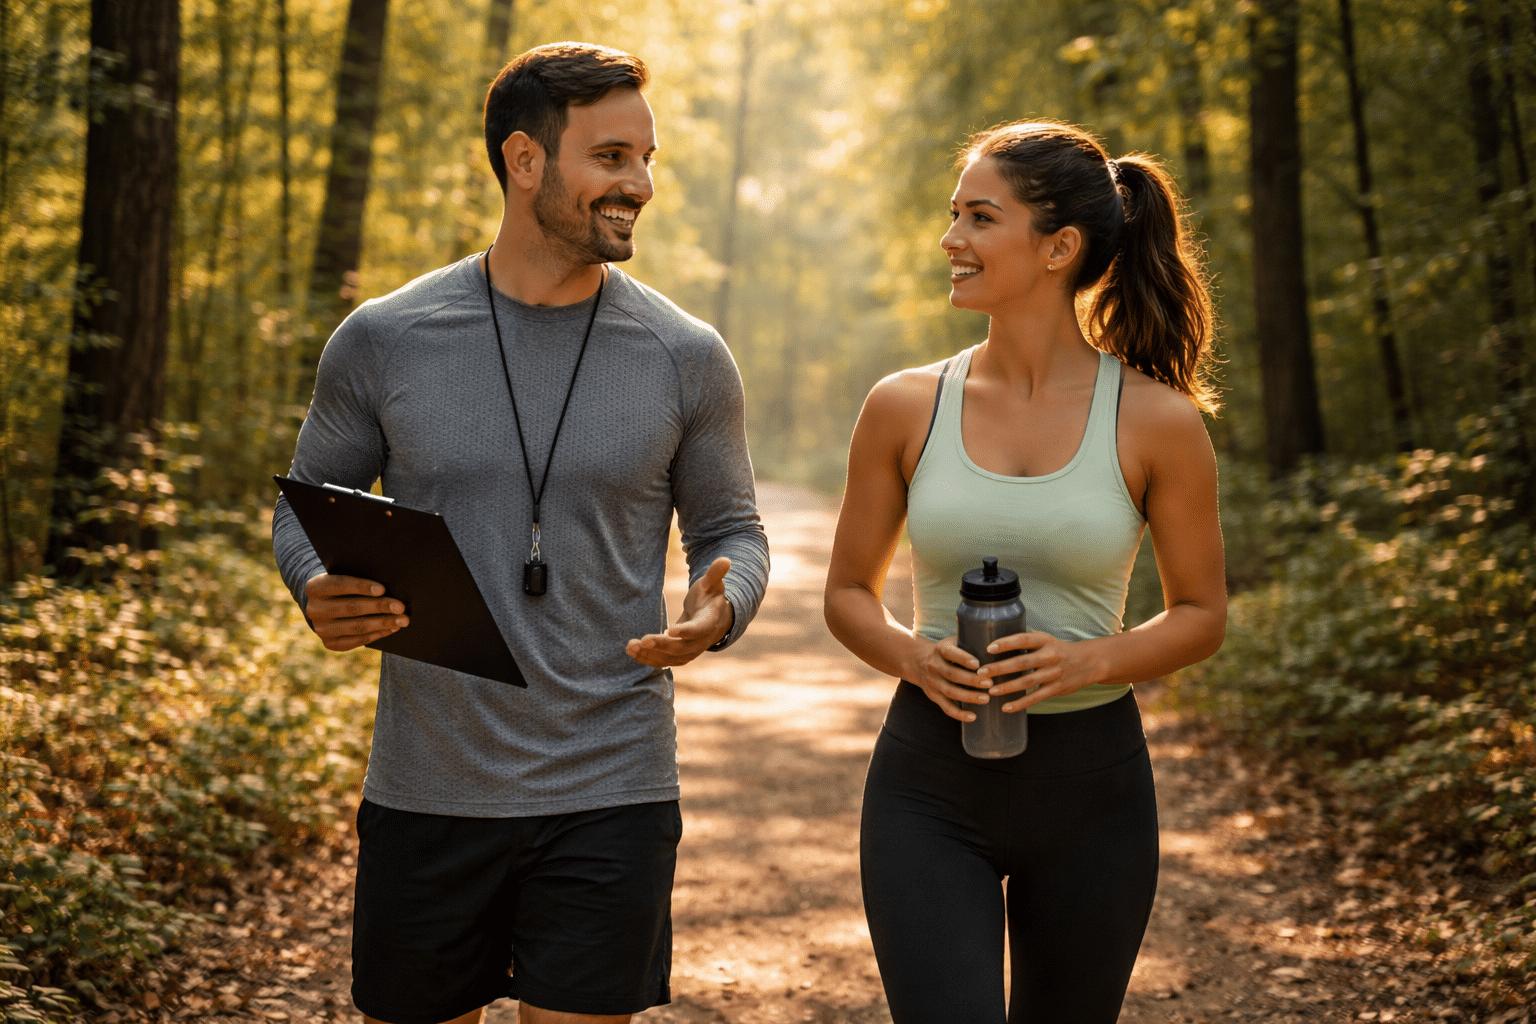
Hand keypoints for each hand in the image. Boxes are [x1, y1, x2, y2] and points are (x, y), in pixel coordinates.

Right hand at [304, 573, 407, 651]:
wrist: (324, 605)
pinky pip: (357, 640)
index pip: (340, 585)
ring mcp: (321, 629)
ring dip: (383, 623)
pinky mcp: (330, 643)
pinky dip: (377, 634)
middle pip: (351, 608)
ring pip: (357, 626)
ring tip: (402, 620)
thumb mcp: (344, 577)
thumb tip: (386, 588)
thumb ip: (358, 579)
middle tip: (401, 607)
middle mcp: (314, 609)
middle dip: (379, 607)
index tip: (382, 589)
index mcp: (315, 587)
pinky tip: (391, 628)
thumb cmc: (343, 587)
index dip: (362, 586)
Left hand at [626, 557, 733, 667]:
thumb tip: (725, 560)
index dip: (685, 631)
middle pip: (680, 648)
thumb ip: (715, 574)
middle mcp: (700, 642)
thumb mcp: (712, 584)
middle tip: (642, 640)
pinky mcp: (679, 657)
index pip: (697, 630)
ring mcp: (690, 652)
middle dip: (661, 645)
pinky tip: (632, 652)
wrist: (714, 619)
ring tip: (631, 646)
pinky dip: (647, 659)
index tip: (670, 630)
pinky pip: (663, 662)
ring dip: (650, 655)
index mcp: (708, 623)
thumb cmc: (709, 598)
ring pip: (670, 658)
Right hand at [906, 635, 992, 722]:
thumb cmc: (946, 651)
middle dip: (971, 680)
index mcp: (941, 649)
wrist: (918, 661)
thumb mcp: (952, 642)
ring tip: (986, 699)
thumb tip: (998, 642)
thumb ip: (969, 642)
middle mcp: (934, 666)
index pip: (951, 653)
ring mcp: (933, 683)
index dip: (963, 659)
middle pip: (952, 674)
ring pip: (950, 692)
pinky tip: (973, 717)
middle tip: (990, 683)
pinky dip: (959, 714)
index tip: (978, 664)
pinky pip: (946, 707)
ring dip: (969, 697)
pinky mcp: (934, 696)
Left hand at [974, 631, 1101, 711]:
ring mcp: (1053, 674)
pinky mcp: (1056, 689)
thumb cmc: (1059, 650)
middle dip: (1000, 668)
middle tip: (981, 672)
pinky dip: (1020, 704)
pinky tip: (1005, 707)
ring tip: (990, 691)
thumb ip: (1026, 642)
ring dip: (1007, 687)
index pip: (1023, 640)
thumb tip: (996, 642)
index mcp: (1045, 641)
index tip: (989, 648)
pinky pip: (1035, 698)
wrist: (1089, 662)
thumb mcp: (1046, 640)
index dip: (1006, 643)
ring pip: (1027, 682)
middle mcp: (1050, 656)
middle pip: (1021, 662)